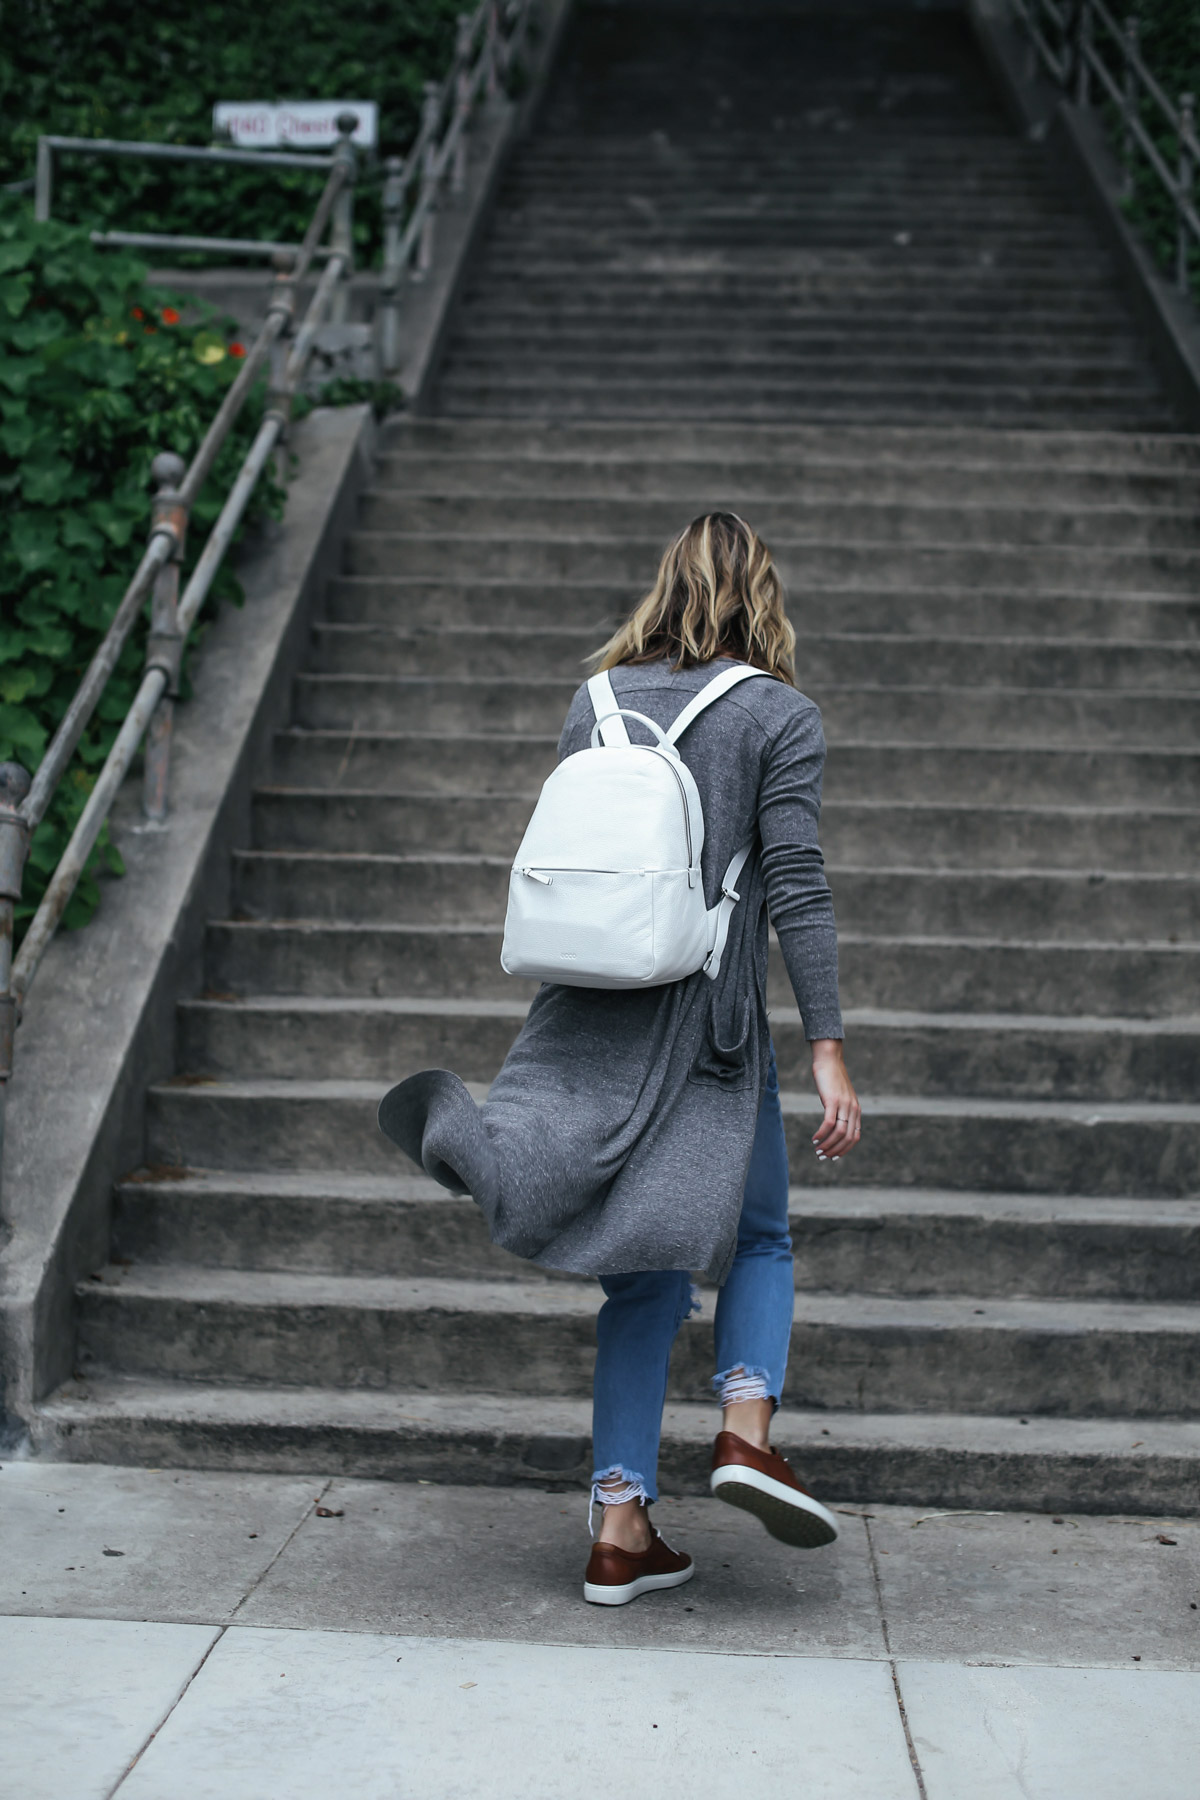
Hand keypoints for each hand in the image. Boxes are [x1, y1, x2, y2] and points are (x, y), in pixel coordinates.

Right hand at [810, 1039, 860, 1161]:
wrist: (829, 1059)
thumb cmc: (832, 1078)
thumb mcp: (840, 1096)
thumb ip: (840, 1109)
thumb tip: (833, 1124)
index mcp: (856, 1110)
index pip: (855, 1137)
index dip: (844, 1150)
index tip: (832, 1156)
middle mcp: (853, 1109)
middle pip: (848, 1138)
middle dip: (835, 1150)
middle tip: (822, 1156)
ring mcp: (844, 1105)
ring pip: (839, 1133)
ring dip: (828, 1144)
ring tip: (817, 1150)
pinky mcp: (833, 1100)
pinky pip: (829, 1123)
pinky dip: (822, 1133)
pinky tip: (814, 1138)